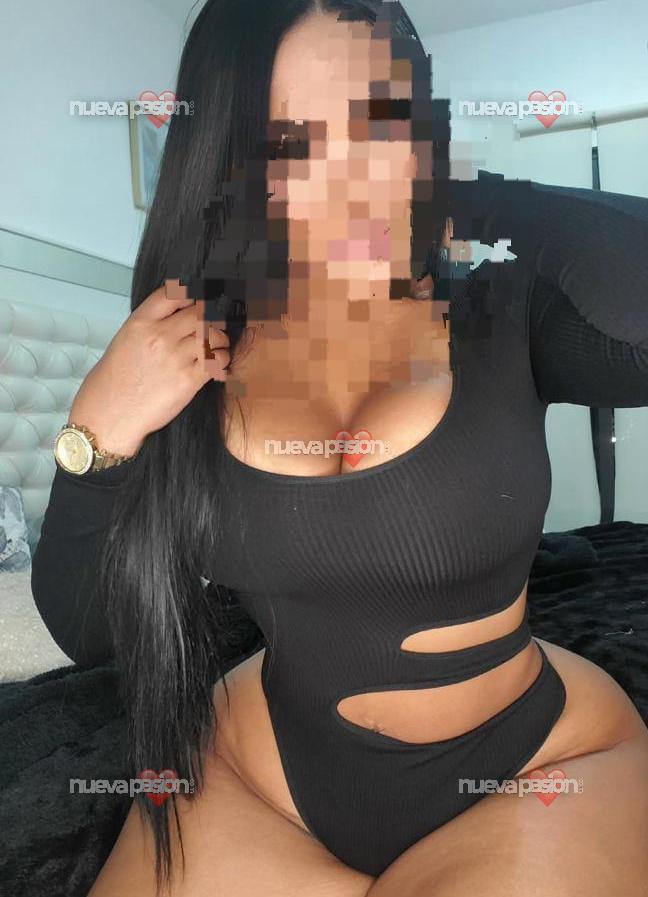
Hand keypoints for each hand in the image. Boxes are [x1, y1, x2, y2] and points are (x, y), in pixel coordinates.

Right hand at [68, 280, 229, 455]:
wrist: (111, 412)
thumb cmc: (117, 379)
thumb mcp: (126, 339)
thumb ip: (153, 323)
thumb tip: (181, 313)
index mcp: (141, 323)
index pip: (173, 293)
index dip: (191, 294)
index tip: (199, 299)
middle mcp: (159, 336)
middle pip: (200, 313)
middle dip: (211, 318)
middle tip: (214, 326)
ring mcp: (175, 358)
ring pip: (213, 335)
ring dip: (220, 339)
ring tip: (217, 346)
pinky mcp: (188, 380)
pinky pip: (217, 361)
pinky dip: (221, 359)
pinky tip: (216, 363)